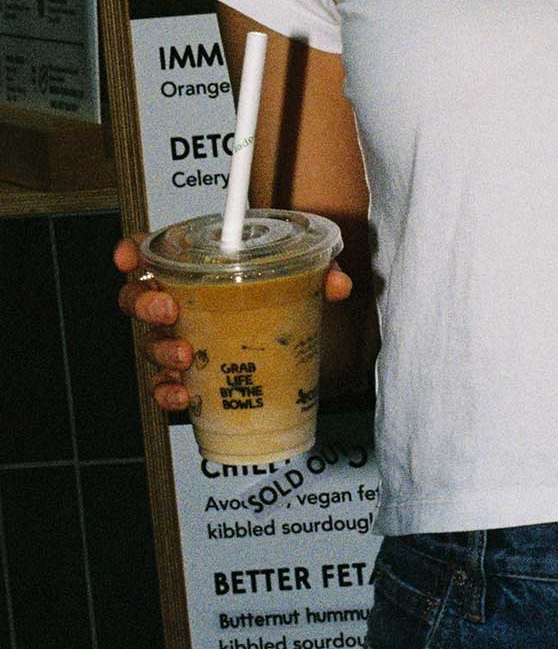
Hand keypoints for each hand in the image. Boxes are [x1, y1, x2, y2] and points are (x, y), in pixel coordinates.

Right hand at [115, 234, 352, 413]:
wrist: (281, 327)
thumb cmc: (276, 292)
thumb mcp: (297, 276)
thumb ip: (317, 273)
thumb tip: (337, 283)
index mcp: (192, 266)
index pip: (148, 251)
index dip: (131, 251)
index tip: (128, 256)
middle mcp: (175, 300)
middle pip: (137, 298)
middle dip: (144, 304)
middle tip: (170, 311)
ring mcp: (176, 338)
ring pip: (150, 343)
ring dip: (161, 351)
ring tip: (187, 357)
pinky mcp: (185, 374)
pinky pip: (165, 385)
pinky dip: (170, 392)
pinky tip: (185, 396)